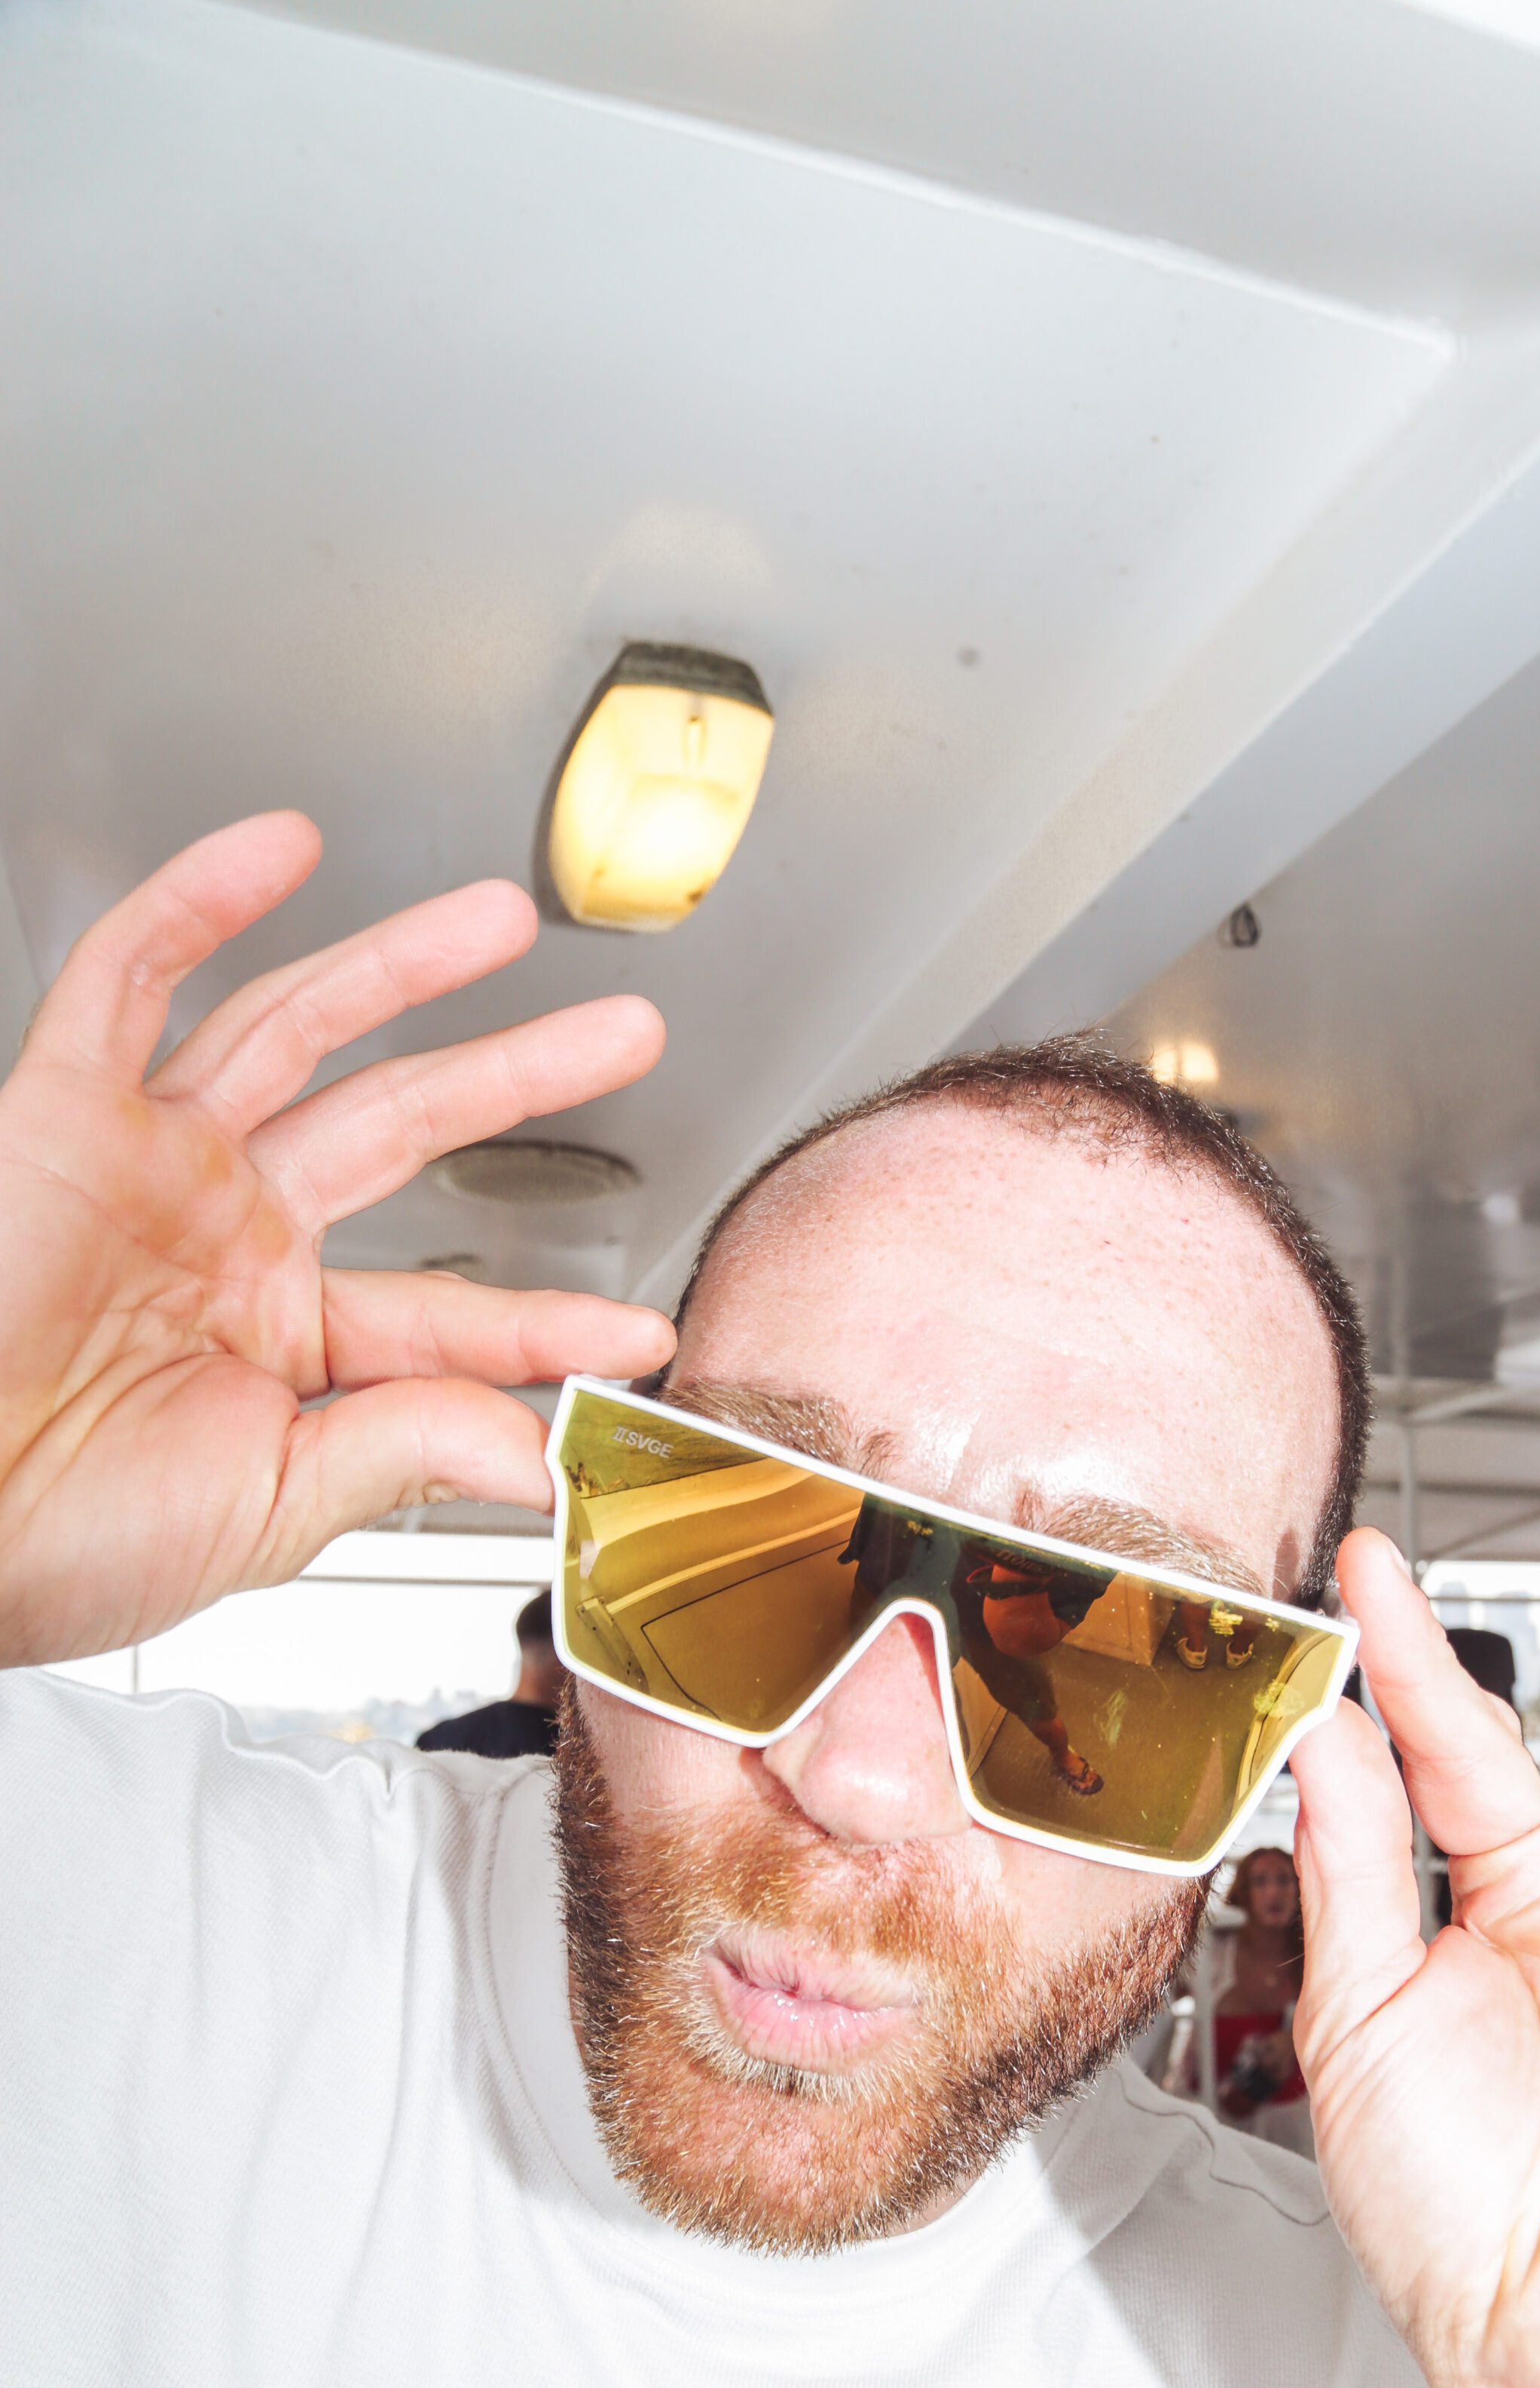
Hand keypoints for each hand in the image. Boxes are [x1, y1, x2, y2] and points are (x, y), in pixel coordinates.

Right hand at [0, 814, 672, 1667]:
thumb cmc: (59, 1538)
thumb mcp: (272, 1506)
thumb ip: (407, 1450)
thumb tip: (543, 1454)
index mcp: (279, 1336)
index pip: (444, 1306)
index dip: (542, 1318)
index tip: (633, 1335)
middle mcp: (225, 1232)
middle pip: (400, 1120)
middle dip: (516, 1072)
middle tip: (622, 1031)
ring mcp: (151, 1162)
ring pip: (294, 1027)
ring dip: (400, 965)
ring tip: (505, 920)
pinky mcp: (61, 1113)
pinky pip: (127, 980)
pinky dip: (199, 903)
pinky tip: (282, 850)